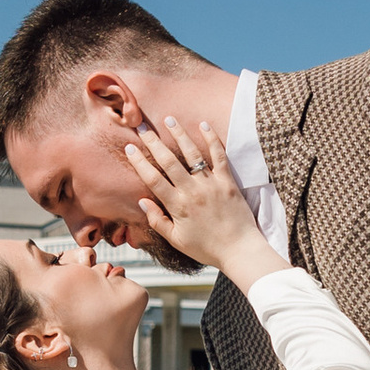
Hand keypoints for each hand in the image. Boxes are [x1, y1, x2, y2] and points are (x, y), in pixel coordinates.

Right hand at [119, 119, 284, 288]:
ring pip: (192, 154)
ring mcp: (211, 185)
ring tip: (169, 119)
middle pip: (169, 162)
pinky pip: (219, 156)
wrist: (239, 250)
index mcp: (177, 206)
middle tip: (142, 128)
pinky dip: (212, 140)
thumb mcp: (176, 240)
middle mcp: (192, 192)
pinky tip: (203, 125)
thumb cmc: (207, 248)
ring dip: (179, 135)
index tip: (130, 148)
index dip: (140, 162)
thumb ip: (158, 220)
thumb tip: (143, 201)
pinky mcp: (227, 182)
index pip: (153, 179)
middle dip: (153, 143)